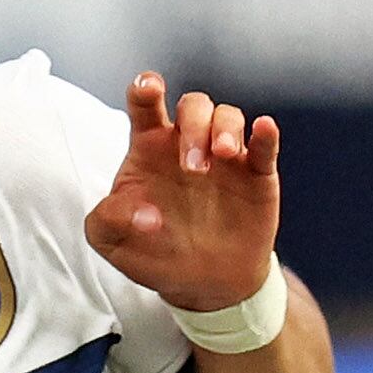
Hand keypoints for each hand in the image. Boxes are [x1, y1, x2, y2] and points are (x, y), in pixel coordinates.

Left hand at [87, 73, 282, 315]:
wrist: (203, 285)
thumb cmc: (153, 253)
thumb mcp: (112, 243)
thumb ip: (106, 222)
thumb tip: (143, 214)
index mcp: (149, 149)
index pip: (145, 105)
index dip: (146, 89)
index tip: (151, 88)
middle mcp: (187, 144)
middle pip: (193, 105)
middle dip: (194, 126)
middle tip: (193, 168)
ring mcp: (225, 157)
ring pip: (228, 116)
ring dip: (225, 129)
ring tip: (223, 156)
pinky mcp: (256, 175)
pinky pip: (264, 145)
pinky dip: (265, 134)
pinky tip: (263, 129)